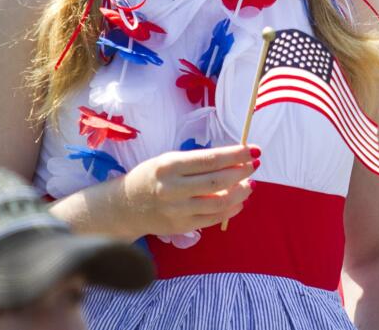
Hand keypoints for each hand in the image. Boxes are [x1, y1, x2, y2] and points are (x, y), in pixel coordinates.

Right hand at [117, 144, 258, 238]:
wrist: (125, 206)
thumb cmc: (153, 177)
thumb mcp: (170, 160)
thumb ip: (199, 162)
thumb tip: (236, 160)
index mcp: (169, 166)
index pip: (210, 159)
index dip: (236, 155)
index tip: (254, 150)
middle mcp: (172, 189)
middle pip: (217, 181)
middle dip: (242, 172)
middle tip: (254, 165)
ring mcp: (176, 210)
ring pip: (219, 202)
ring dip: (241, 193)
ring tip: (249, 185)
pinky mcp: (180, 227)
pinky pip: (213, 219)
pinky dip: (231, 210)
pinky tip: (238, 201)